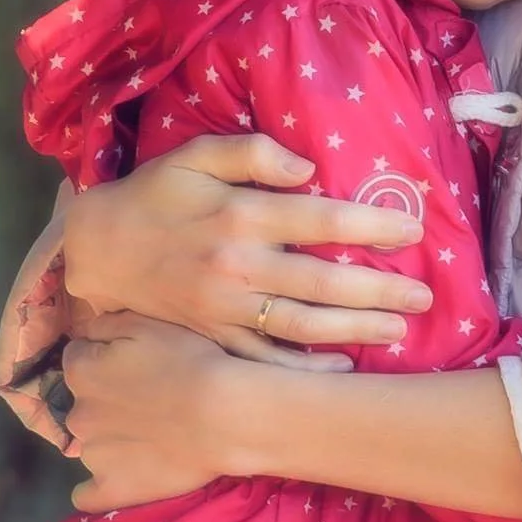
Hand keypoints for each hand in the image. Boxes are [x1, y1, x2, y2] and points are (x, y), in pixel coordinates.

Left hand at [63, 313, 245, 511]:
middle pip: (85, 402)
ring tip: (155, 433)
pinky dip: (102, 484)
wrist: (224, 414)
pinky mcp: (111, 488)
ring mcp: (92, 455)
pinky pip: (88, 494)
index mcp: (82, 371)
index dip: (106, 357)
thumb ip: (105, 324)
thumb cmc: (191, 361)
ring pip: (92, 442)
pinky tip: (125, 473)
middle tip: (150, 397)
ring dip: (112, 437)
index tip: (136, 362)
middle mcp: (77, 413)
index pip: (78, 358)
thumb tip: (86, 333)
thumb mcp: (148, 323)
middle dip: (107, 399)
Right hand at [64, 133, 428, 367]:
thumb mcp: (195, 155)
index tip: (414, 230)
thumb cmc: (155, 195)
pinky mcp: (211, 336)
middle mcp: (238, 265)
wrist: (95, 250)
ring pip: (302, 324)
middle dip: (380, 289)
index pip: (323, 219)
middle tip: (426, 294)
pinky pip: (264, 359)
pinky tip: (341, 367)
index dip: (373, 224)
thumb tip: (307, 166)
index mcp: (241, 215)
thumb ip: (251, 153)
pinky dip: (303, 369)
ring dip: (355, 329)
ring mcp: (224, 307)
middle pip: (323, 280)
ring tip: (401, 329)